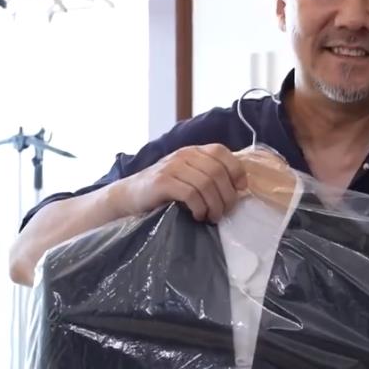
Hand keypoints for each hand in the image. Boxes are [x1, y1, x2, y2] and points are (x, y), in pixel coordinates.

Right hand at [114, 144, 247, 221]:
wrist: (129, 195)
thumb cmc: (165, 190)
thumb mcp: (189, 176)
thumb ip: (209, 175)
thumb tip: (240, 188)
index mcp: (194, 151)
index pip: (222, 152)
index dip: (236, 170)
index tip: (240, 190)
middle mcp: (184, 155)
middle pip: (217, 171)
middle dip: (227, 195)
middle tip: (224, 212)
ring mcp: (172, 167)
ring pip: (206, 184)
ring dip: (214, 205)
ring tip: (212, 217)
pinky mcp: (162, 182)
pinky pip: (191, 194)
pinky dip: (199, 207)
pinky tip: (197, 215)